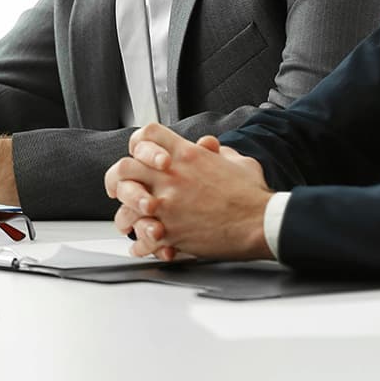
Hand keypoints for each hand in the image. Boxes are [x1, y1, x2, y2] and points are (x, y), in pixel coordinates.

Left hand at [104, 125, 271, 260]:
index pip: (148, 134)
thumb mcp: (238, 161)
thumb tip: (209, 146)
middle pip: (125, 167)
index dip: (141, 144)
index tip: (139, 157)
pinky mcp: (171, 231)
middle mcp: (172, 176)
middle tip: (119, 189)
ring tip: (128, 223)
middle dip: (117, 179)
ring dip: (124, 216)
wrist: (261, 222)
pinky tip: (142, 246)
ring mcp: (168, 204)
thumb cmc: (252, 195)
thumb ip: (217, 152)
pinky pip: (142, 238)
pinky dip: (140, 245)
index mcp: (187, 155)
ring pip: (125, 205)